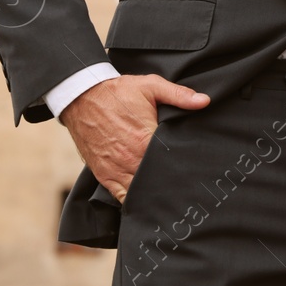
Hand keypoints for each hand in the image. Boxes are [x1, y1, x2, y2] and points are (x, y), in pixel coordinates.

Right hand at [59, 74, 209, 203]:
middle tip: (187, 182)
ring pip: (140, 191)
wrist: (82, 98)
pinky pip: (121, 195)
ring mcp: (115, 169)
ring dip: (153, 192)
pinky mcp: (103, 174)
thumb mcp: (150, 86)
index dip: (183, 164)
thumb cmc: (117, 92)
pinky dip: (134, 199)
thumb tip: (204, 101)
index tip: (195, 166)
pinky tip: (147, 199)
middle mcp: (130, 158)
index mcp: (144, 139)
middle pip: (157, 178)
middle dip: (171, 180)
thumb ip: (179, 95)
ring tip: (170, 192)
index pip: (170, 160)